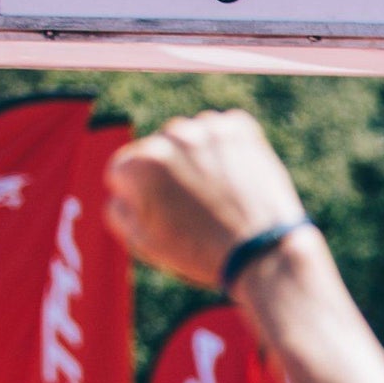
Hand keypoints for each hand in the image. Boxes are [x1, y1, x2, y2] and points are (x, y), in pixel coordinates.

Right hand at [104, 110, 309, 288]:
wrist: (264, 254)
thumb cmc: (201, 253)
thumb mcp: (143, 242)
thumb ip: (119, 209)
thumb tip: (120, 187)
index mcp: (139, 166)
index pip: (125, 170)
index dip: (145, 197)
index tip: (167, 213)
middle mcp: (169, 138)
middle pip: (159, 152)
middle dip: (172, 175)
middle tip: (197, 208)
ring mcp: (206, 130)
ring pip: (191, 140)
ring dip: (199, 160)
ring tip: (219, 196)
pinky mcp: (239, 128)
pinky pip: (222, 132)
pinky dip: (227, 151)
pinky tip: (236, 180)